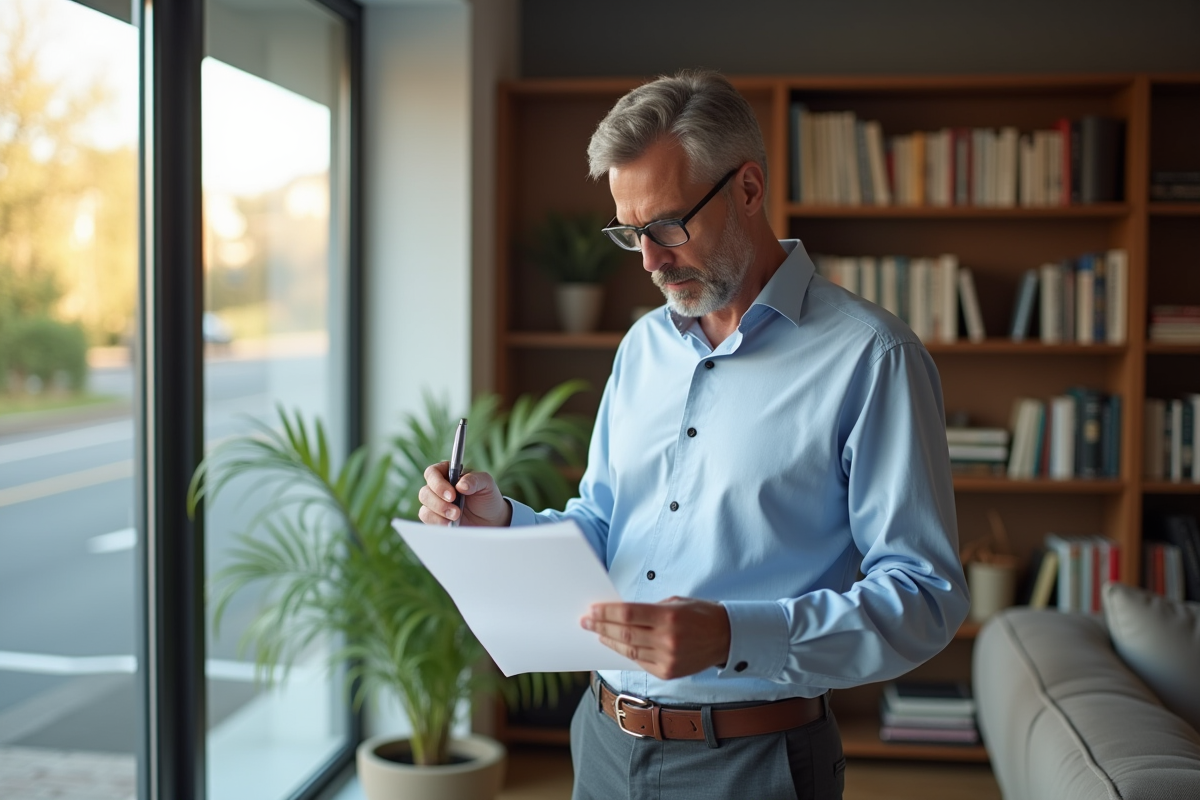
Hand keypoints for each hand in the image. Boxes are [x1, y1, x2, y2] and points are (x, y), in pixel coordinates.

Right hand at [418, 462, 511, 526]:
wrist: (491, 520)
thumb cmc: (487, 497)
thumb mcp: (486, 484)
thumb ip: (475, 480)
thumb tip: (461, 485)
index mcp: (448, 473)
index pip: (432, 473)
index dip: (438, 484)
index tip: (452, 495)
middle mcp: (438, 487)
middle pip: (425, 492)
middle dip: (439, 503)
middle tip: (456, 511)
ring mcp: (435, 504)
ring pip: (424, 507)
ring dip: (439, 514)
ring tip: (456, 517)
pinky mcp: (436, 518)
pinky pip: (428, 519)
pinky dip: (438, 522)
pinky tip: (451, 524)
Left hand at [582, 597, 730, 679]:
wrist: (727, 637)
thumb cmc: (700, 614)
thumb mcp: (676, 602)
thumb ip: (649, 609)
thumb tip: (620, 613)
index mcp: (669, 617)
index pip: (628, 614)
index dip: (607, 612)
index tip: (592, 610)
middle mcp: (667, 639)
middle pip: (625, 633)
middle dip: (601, 626)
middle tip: (586, 622)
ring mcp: (668, 658)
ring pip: (630, 650)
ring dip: (610, 641)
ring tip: (597, 633)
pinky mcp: (669, 672)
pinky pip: (641, 663)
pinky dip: (626, 653)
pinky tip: (616, 645)